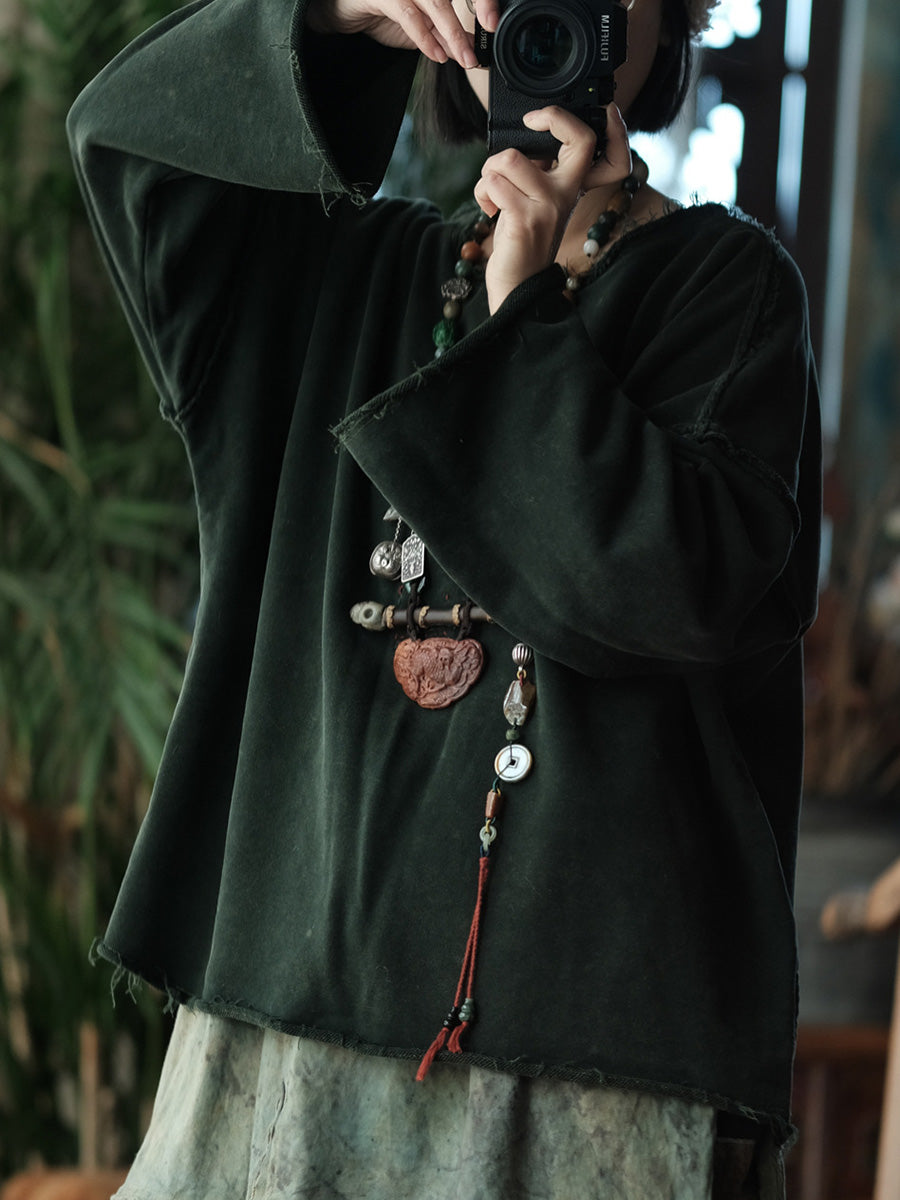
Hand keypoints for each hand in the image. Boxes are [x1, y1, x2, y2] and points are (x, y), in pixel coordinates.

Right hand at [306, 0, 498, 67]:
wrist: (345, 12)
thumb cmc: (383, 10)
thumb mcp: (422, 27)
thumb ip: (446, 35)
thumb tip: (472, 50)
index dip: (482, 0)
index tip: (493, 22)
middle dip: (475, 11)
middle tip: (484, 41)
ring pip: (435, 3)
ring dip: (452, 34)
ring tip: (464, 58)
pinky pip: (408, 13)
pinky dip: (425, 37)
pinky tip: (437, 54)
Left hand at [473, 104, 630, 313]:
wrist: (520, 286)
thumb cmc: (524, 241)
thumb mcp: (538, 201)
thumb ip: (538, 171)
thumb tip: (521, 141)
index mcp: (572, 185)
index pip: (588, 139)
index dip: (564, 117)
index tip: (536, 118)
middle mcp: (566, 194)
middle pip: (565, 137)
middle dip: (541, 124)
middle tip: (515, 148)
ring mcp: (547, 206)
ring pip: (509, 159)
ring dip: (489, 173)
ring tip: (492, 195)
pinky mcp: (524, 219)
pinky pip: (493, 183)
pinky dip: (482, 193)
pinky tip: (489, 210)